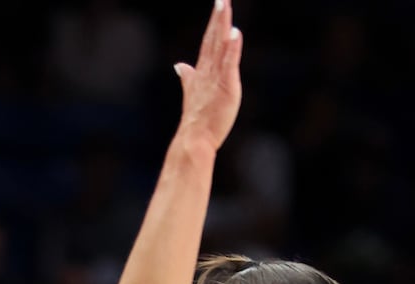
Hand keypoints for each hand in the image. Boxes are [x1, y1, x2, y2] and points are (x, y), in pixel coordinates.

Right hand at [174, 0, 243, 154]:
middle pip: (213, 38)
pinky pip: (228, 64)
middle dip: (218, 17)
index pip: (208, 41)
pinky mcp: (225, 87)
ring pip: (219, 46)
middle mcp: (207, 71)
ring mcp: (215, 78)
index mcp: (202, 71)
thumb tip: (180, 65)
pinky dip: (231, 48)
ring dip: (222, 25)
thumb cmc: (198, 120)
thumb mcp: (193, 93)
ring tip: (225, 6)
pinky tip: (235, 33)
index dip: (214, 23)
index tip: (218, 4)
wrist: (194, 139)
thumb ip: (188, 77)